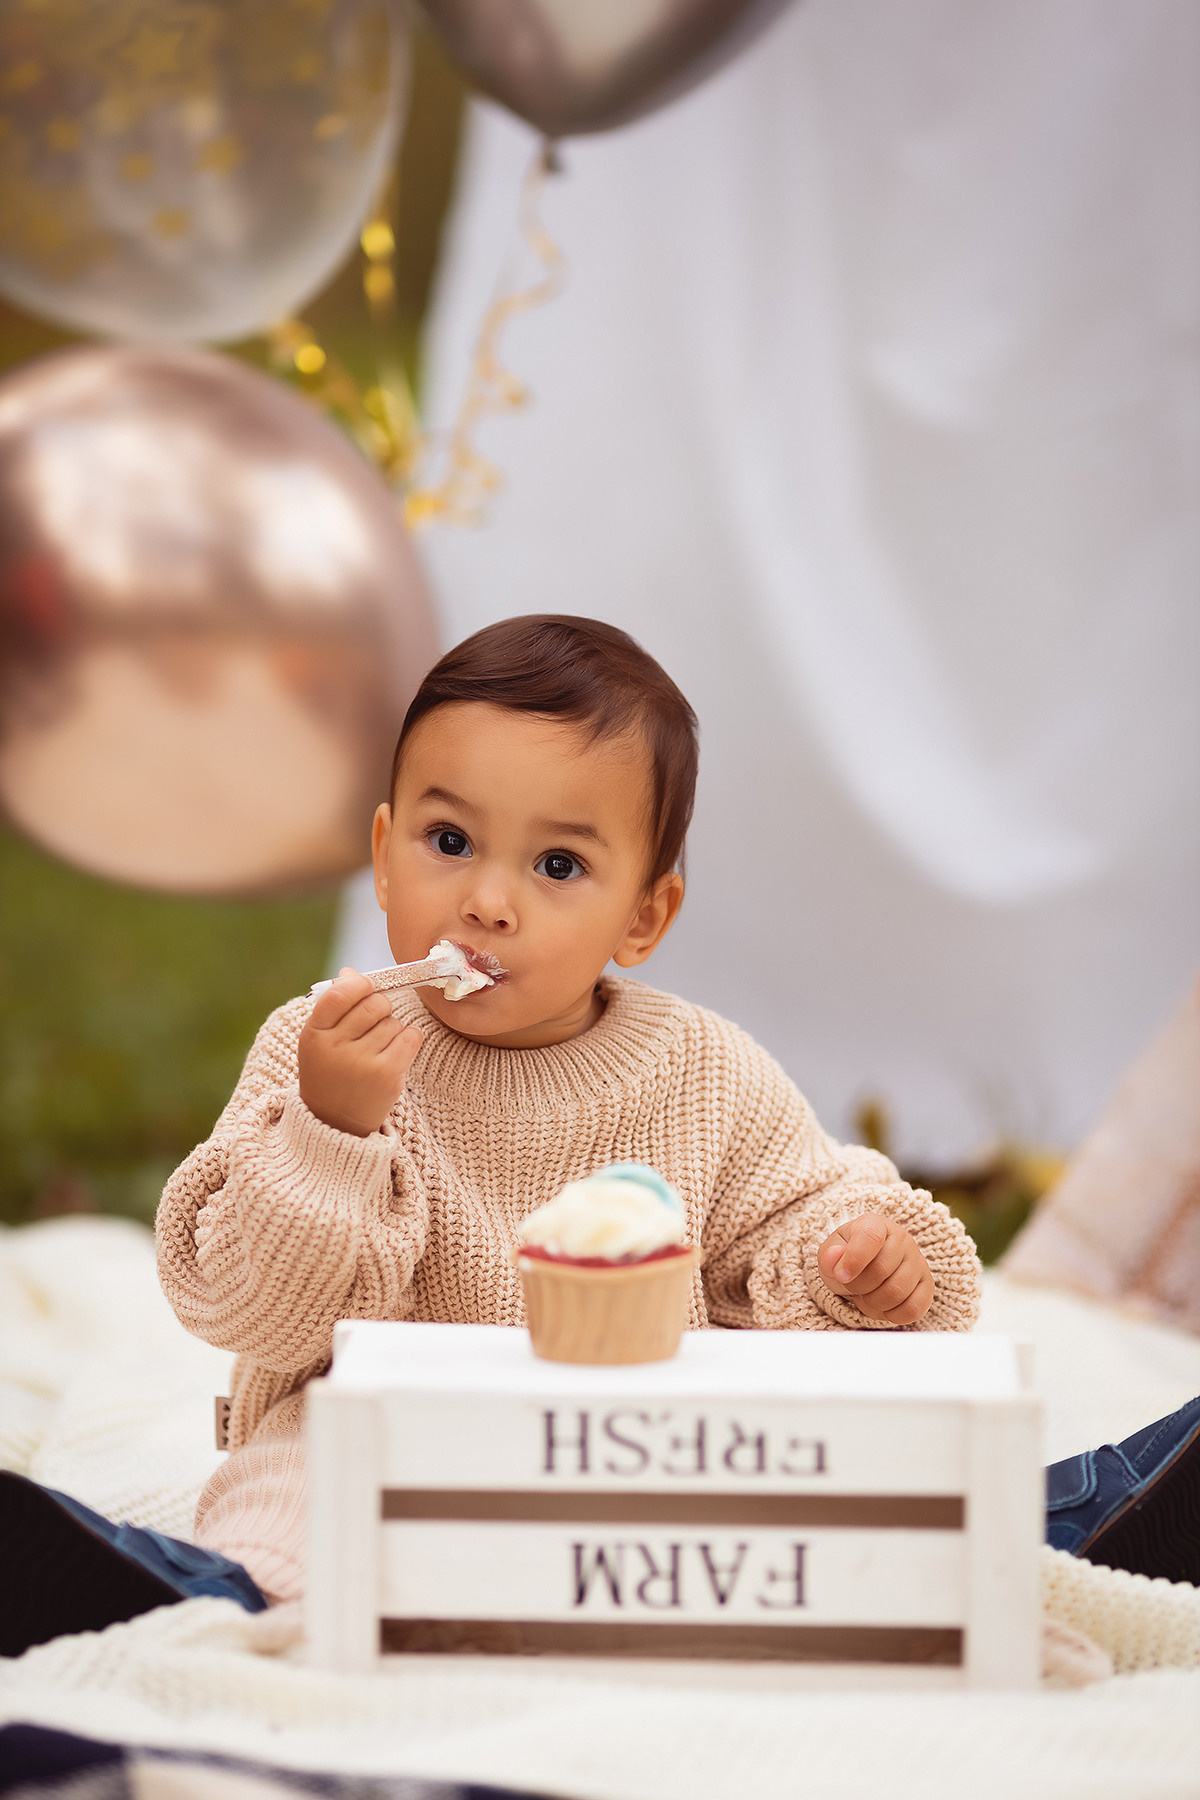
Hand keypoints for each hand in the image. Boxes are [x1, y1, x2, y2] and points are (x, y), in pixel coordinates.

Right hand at [298, 968, 422, 1136]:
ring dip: (391, 1029)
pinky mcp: (388, 1075)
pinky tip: (395, 1053)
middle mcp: (337, 1048)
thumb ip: (334, 1005)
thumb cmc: (329, 1071)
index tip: (365, 988)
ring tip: (376, 1048)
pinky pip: (411, 1036)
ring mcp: (363, 1062)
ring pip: (394, 1021)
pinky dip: (408, 1039)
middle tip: (373, 1022)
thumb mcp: (319, 1039)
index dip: (359, 985)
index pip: (341, 992)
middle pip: (375, 1003)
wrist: (335, 1122)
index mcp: (314, 1034)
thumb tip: (351, 972)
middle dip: (380, 1007)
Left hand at [816, 1213, 933, 1324]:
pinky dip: (892, 1315)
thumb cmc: (848, 1257)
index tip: (841, 1275)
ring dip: (873, 1303)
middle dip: (858, 1286)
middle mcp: (902, 1239)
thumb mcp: (831, 1253)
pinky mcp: (927, 1285)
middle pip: (880, 1271)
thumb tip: (834, 1257)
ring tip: (866, 1295)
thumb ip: (829, 1255)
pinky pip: (913, 1309)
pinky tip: (882, 1306)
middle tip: (852, 1286)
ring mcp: (918, 1262)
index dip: (853, 1260)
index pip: (870, 1237)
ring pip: (896, 1293)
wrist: (867, 1265)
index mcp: (875, 1225)